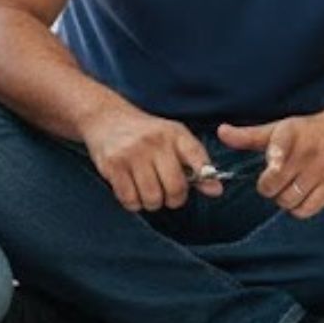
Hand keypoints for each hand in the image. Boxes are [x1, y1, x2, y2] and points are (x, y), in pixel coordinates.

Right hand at [82, 105, 219, 211]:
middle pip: (175, 187)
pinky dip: (134, 204)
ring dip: (152, 203)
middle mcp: (155, 141)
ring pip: (152, 198)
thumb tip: (216, 190)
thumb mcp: (174, 140)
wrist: (107, 119)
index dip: (206, 176)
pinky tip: (133, 192)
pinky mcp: (113, 165)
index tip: (210, 187)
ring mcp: (132, 153)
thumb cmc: (147, 135)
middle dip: (175, 199)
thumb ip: (196, 164)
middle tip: (169, 196)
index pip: (197, 157)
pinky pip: (130, 200)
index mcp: (175, 134)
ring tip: (149, 192)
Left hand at [218, 107, 323, 220]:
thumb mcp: (278, 129)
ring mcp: (323, 170)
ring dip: (283, 199)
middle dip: (269, 187)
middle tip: (275, 179)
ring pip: (288, 200)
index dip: (272, 163)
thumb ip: (248, 136)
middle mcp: (308, 151)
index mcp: (291, 134)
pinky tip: (299, 196)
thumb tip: (221, 132)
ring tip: (288, 187)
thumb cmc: (306, 132)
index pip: (277, 151)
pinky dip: (298, 208)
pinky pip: (307, 210)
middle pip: (274, 185)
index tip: (272, 166)